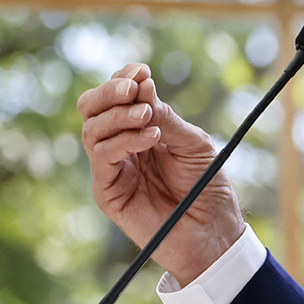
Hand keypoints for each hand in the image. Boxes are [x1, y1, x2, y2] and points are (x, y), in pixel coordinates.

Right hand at [75, 64, 242, 285]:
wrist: (212, 231)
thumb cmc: (206, 187)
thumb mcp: (193, 143)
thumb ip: (166, 117)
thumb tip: (142, 84)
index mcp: (140, 129)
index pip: (117, 96)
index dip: (123, 79)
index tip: (141, 71)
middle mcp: (120, 145)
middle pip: (91, 108)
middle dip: (109, 92)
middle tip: (133, 89)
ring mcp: (111, 168)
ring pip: (92, 129)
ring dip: (119, 116)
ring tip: (148, 119)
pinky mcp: (107, 191)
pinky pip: (101, 157)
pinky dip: (122, 140)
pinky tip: (150, 137)